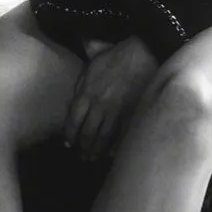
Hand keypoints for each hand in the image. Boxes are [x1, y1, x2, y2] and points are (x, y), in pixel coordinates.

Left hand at [64, 36, 157, 160]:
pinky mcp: (132, 114)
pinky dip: (115, 147)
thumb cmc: (117, 55)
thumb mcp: (92, 61)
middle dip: (83, 146)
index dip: (70, 134)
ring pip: (103, 137)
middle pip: (87, 132)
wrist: (143, 53)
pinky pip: (122, 136)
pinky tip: (111, 153)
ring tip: (93, 157)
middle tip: (82, 154)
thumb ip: (81, 79)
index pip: (73, 120)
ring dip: (96, 150)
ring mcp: (116, 112)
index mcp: (86, 92)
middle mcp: (99, 105)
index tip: (68, 143)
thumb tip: (75, 85)